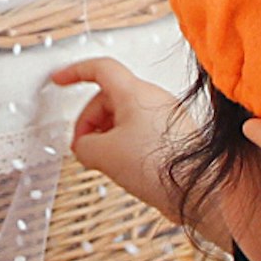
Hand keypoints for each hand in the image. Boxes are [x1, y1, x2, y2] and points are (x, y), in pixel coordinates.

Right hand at [50, 57, 191, 228]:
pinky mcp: (176, 136)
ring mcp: (168, 116)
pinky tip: (126, 167)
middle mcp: (155, 98)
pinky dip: (126, 143)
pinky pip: (142, 131)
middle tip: (83, 146)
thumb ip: (83, 145)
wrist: (199, 191)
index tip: (61, 79)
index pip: (100, 69)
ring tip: (105, 161)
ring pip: (126, 117)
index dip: (75, 73)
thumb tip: (84, 147)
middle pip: (110, 98)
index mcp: (135, 93)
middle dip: (90, 121)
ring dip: (108, 135)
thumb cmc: (160, 167)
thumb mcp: (104, 155)